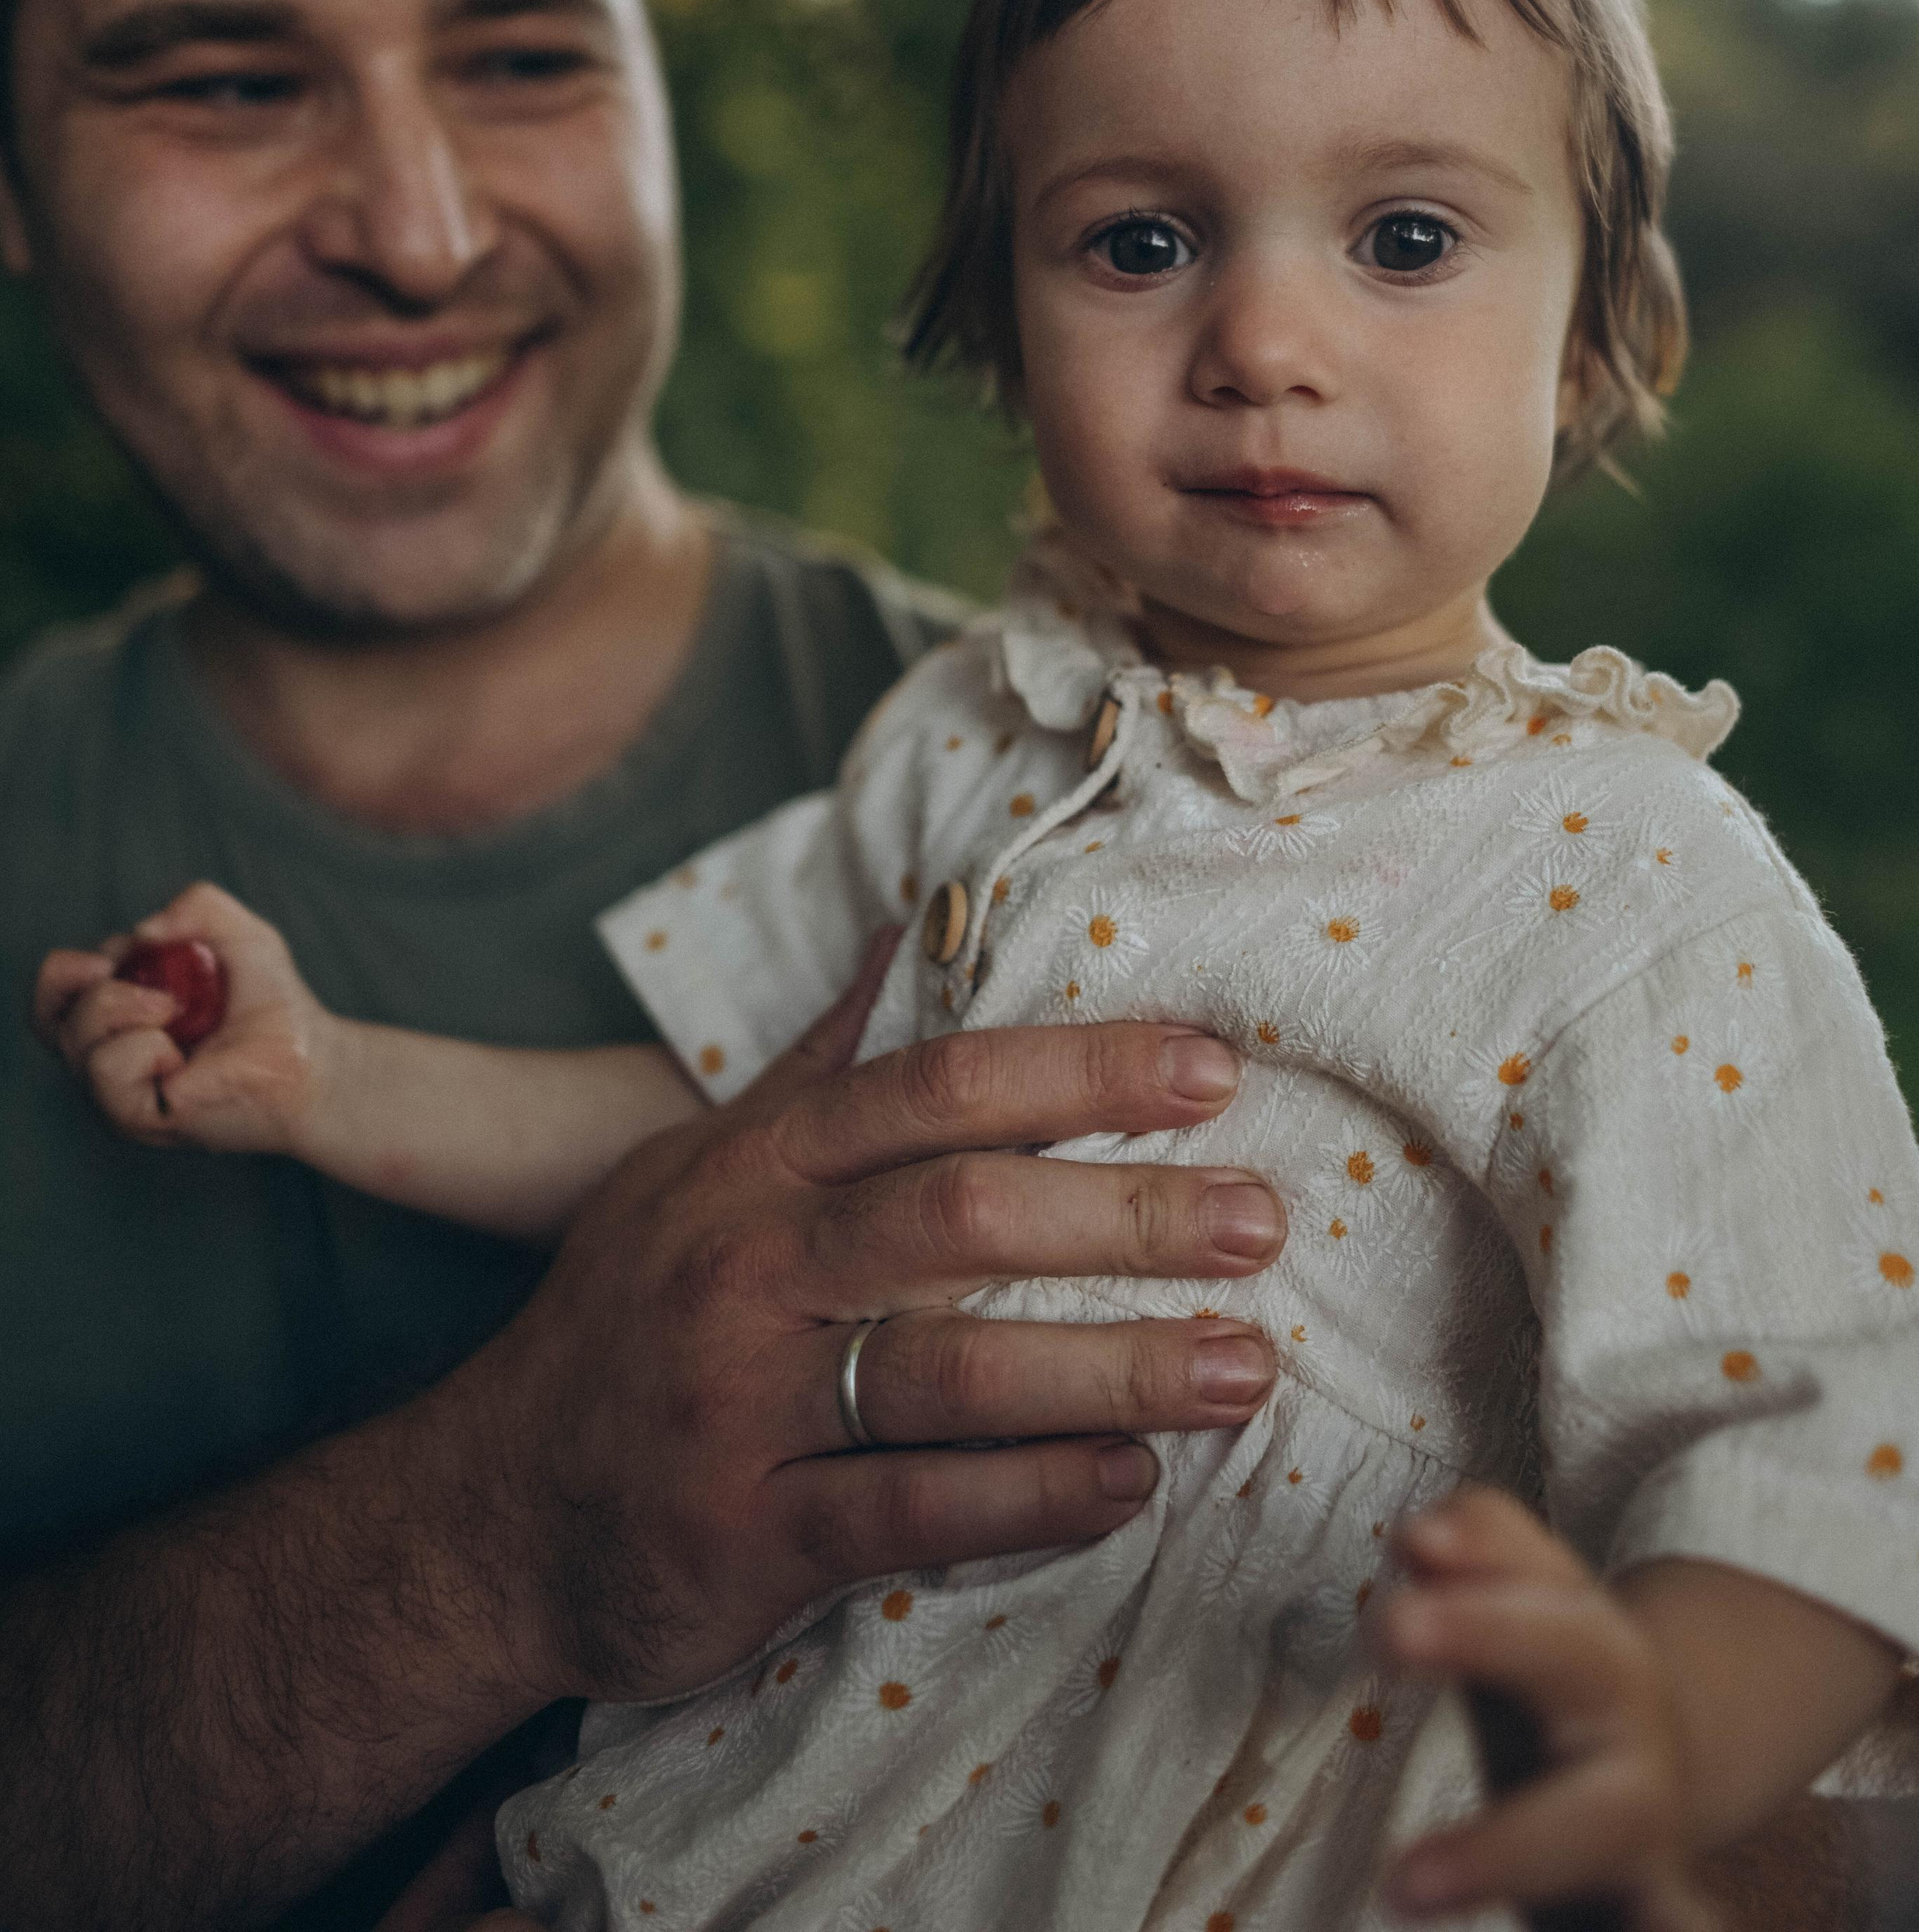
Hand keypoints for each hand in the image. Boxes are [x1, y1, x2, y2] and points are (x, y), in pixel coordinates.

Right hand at [33, 880, 341, 1153]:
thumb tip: (141, 935)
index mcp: (120, 1014)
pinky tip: (180, 1055)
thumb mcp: (239, 933)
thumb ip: (196, 905)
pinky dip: (142, 1047)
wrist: (310, 1058)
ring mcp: (119, 1091)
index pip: (56, 995)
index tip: (114, 959)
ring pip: (75, 1040)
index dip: (67, 971)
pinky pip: (107, 1072)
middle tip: (151, 986)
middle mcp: (110, 1055)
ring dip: (124, 1008)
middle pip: (48, 1016)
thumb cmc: (272, 1003)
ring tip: (177, 1013)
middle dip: (90, 987)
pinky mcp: (136, 1117)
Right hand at [448, 954, 1283, 1708]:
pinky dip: (1032, 1498)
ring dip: (1112, 1368)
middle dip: (1123, 1214)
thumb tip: (898, 934)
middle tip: (1260, 1220)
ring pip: (951, 1371)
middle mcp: (750, 1267)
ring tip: (1241, 1371)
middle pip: (960, 1217)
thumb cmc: (629, 1320)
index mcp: (754, 1166)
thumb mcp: (693, 1170)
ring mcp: (745, 1402)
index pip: (934, 1089)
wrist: (487, 1511)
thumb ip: (812, 1066)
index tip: (1211, 1070)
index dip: (1077, 1070)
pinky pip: (912, 1510)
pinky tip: (1130, 1485)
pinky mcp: (749, 1532)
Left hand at [1378, 1487, 1713, 1930]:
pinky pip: (1666, 1917)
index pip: (1539, 1577)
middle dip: (1488, 1632)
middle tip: (1389, 1628)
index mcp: (1596, 1642)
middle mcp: (1631, 1716)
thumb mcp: (1529, 1615)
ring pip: (1601, 1818)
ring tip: (1408, 1884)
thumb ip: (1484, 1556)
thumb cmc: (1561, 1697)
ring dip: (1506, 1847)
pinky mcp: (1647, 1903)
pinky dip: (1671, 1931)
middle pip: (1578, 1657)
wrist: (1659, 1792)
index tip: (1413, 1540)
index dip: (1483, 1551)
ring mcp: (1645, 1818)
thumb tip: (1423, 1537)